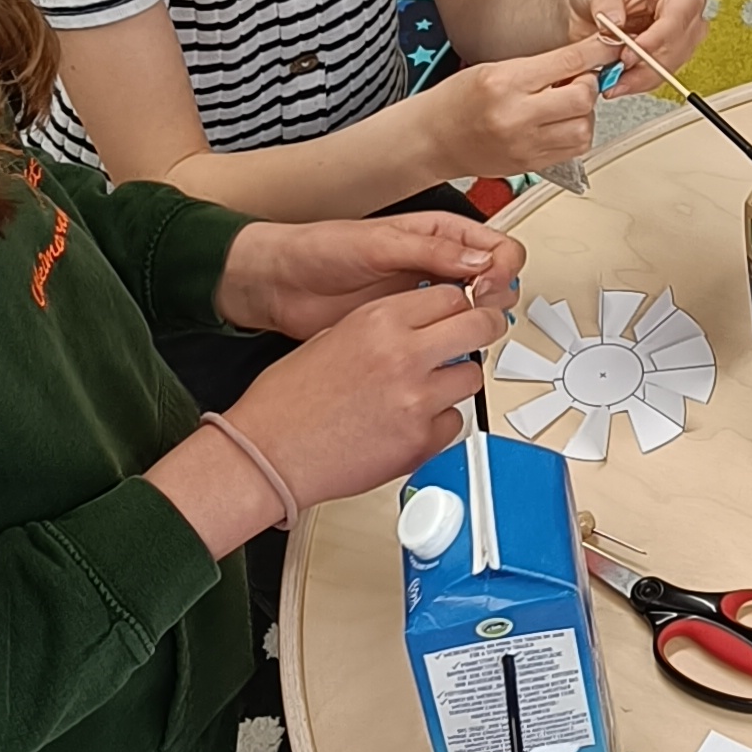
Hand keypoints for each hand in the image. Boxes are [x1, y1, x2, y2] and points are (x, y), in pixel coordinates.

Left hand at [218, 209, 522, 336]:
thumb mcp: (378, 244)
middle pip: (497, 281)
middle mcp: (439, 264)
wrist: (280, 285)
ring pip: (475, 313)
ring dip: (476, 323)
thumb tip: (480, 260)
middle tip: (475, 310)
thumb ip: (431, 251)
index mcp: (439, 234)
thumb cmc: (320, 250)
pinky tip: (440, 346)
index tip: (483, 287)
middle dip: (495, 297)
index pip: (497, 247)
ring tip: (459, 330)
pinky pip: (445, 337)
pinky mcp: (411, 327)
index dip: (501, 268)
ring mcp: (426, 297)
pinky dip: (451, 343)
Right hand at [223, 279, 512, 512]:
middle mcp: (403, 355)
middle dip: (484, 330)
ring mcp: (416, 400)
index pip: (451, 296)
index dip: (459, 305)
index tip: (460, 313)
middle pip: (480, 326)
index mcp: (378, 321)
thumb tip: (419, 324)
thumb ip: (382, 327)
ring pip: (473, 377)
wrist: (268, 455)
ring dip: (457, 380)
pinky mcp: (420, 442)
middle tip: (479, 337)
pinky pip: (455, 423)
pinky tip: (408, 423)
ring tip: (426, 389)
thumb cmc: (286, 403)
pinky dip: (439, 424)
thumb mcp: (332, 337)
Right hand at [413, 34, 612, 178]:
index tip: (609, 46)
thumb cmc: (457, 101)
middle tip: (579, 79)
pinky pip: (573, 149)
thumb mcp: (493, 68)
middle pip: (583, 97)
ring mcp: (525, 145)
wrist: (432, 139)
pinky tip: (560, 124)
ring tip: (566, 104)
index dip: (596, 52)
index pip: (567, 62)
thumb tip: (582, 60)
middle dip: (589, 84)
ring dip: (585, 113)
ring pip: (584, 128)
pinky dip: (576, 134)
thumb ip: (539, 67)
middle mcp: (516, 116)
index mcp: (504, 83)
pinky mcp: (531, 165)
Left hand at [561, 0, 705, 84]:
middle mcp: (684, 19)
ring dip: (637, 78)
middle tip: (615, 69)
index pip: (679, 17)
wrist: (583, 4)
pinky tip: (614, 83)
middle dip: (646, 64)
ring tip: (609, 79)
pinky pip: (654, 79)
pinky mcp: (663, 62)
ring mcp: (677, 43)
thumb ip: (605, 0)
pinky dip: (633, 84)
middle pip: (678, 49)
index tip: (630, 52)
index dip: (658, 37)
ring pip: (667, 69)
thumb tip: (615, 21)